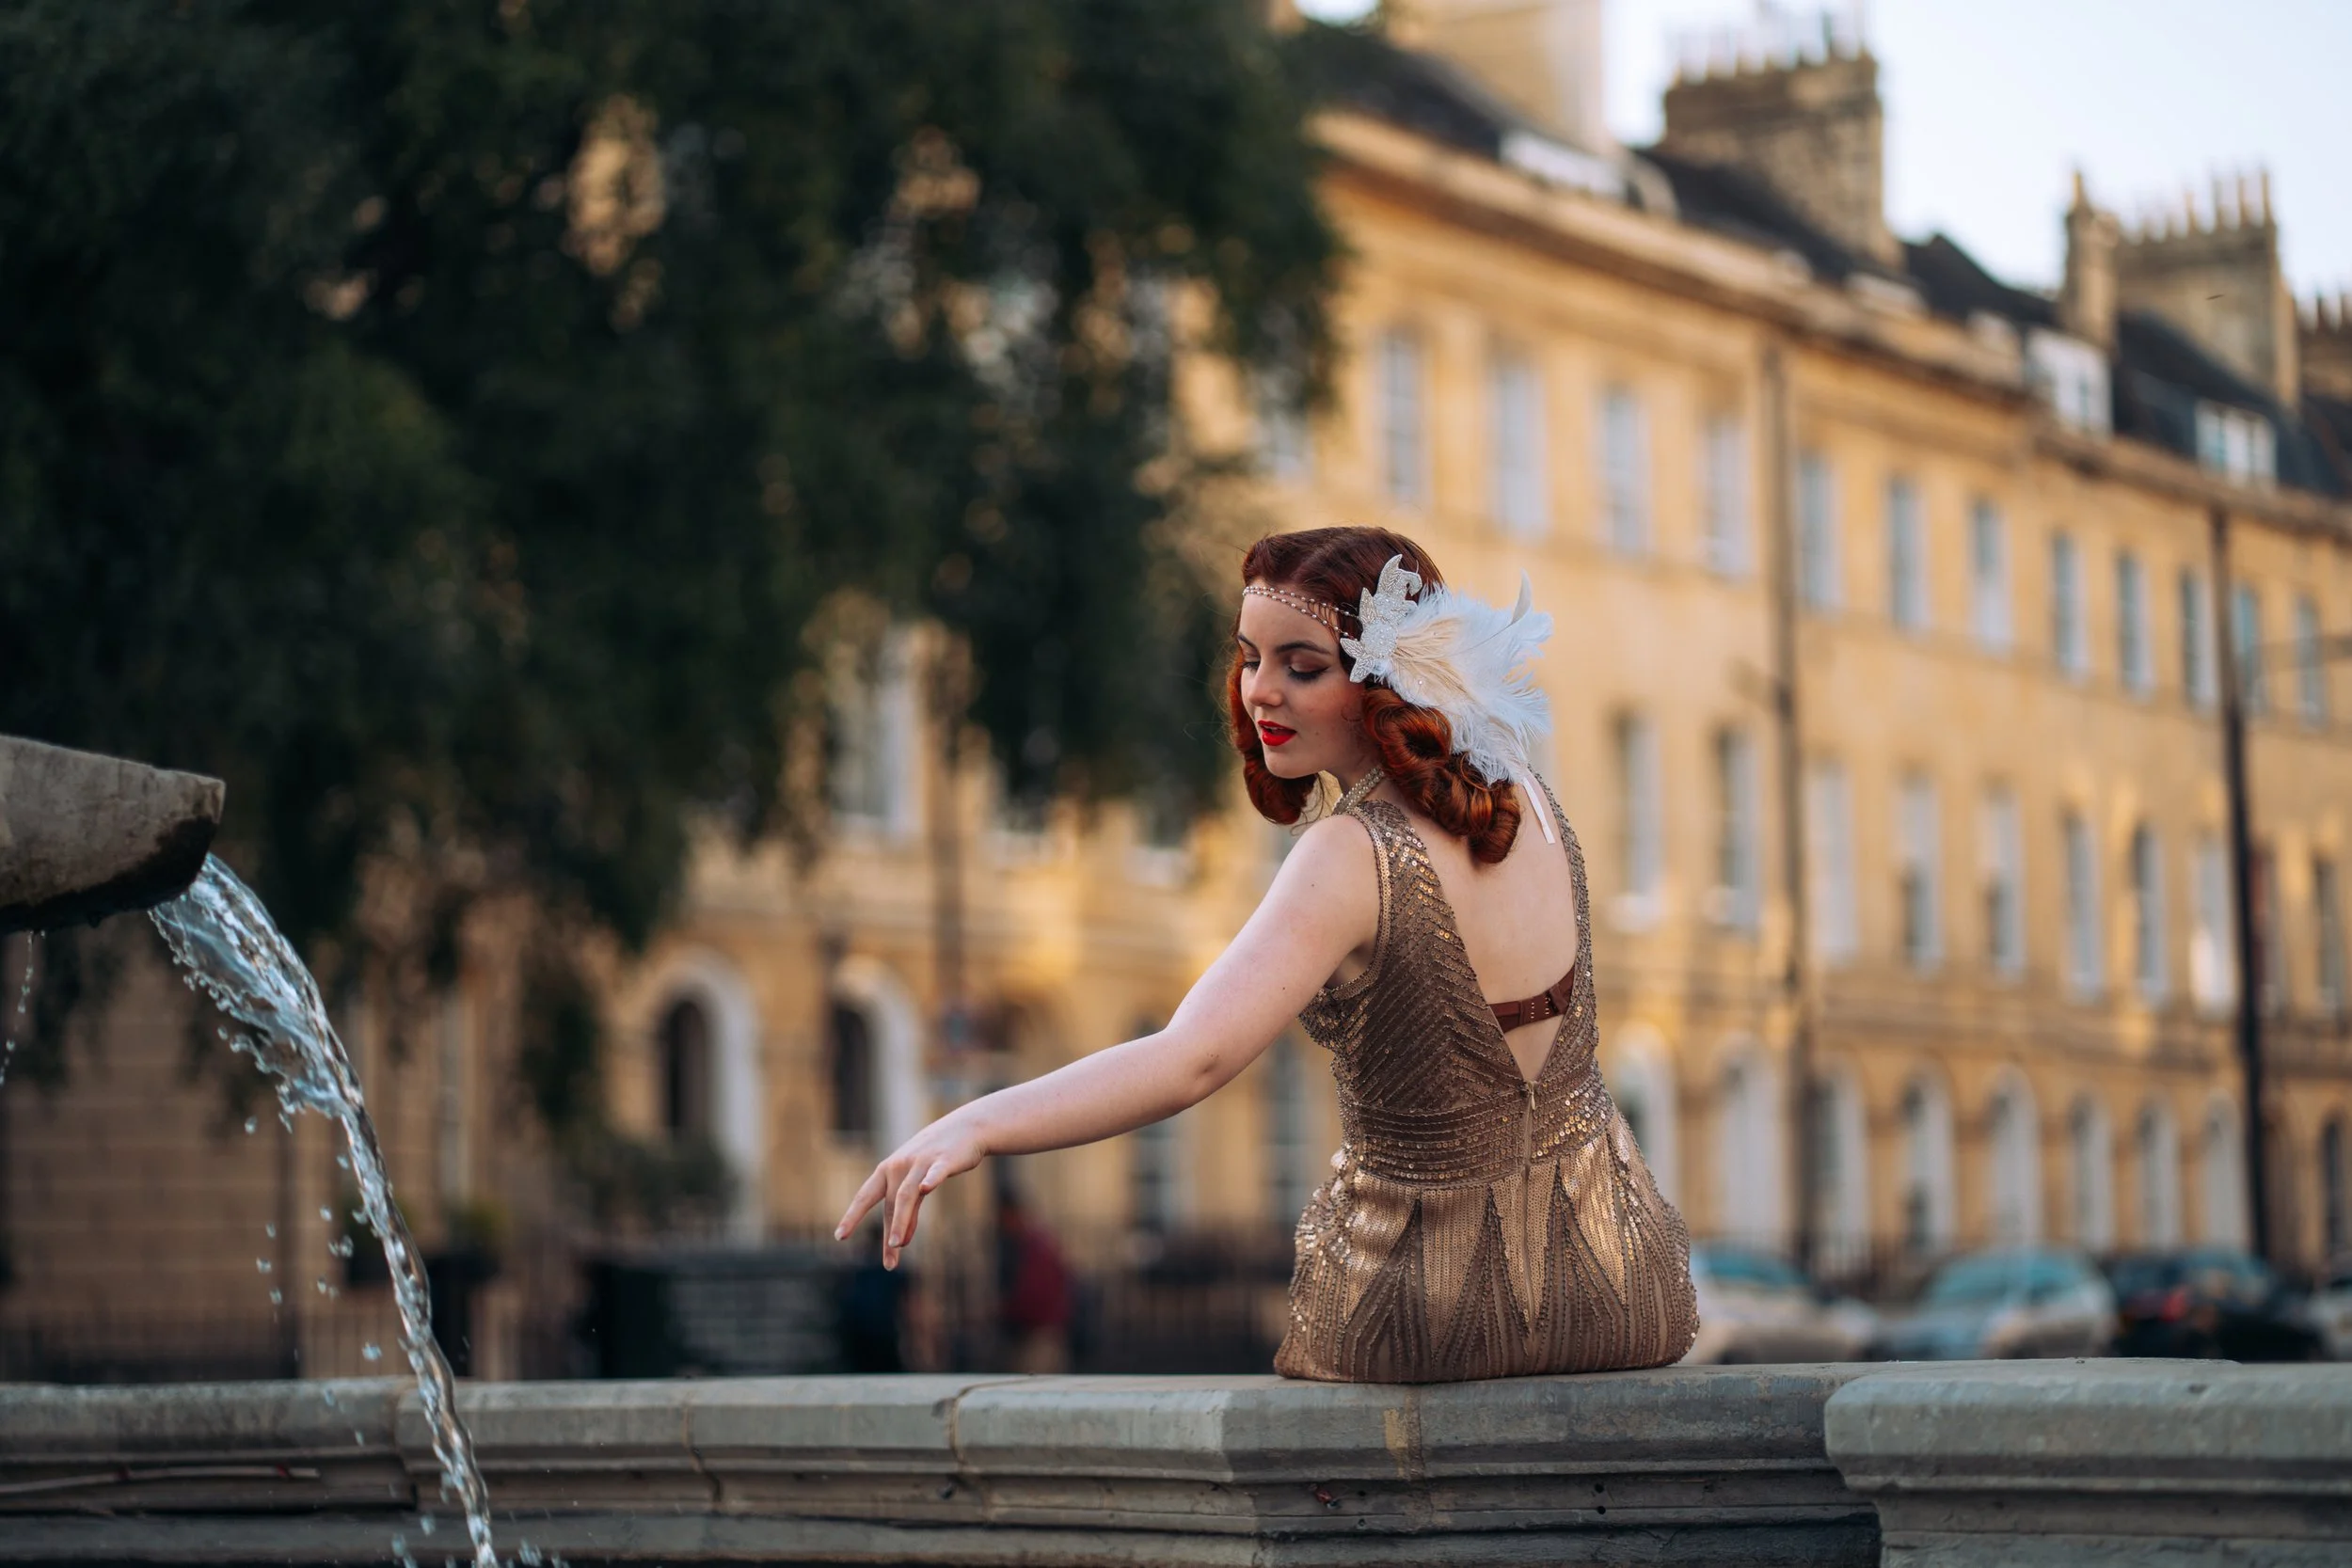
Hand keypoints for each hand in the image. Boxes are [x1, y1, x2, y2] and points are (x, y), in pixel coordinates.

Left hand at [834, 1112, 985, 1267]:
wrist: (966, 1128)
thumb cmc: (935, 1158)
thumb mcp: (917, 1185)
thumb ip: (908, 1211)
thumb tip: (899, 1241)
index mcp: (888, 1170)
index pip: (865, 1196)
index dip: (852, 1216)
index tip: (839, 1237)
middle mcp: (900, 1166)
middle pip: (890, 1202)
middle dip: (888, 1231)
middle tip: (888, 1262)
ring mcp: (922, 1162)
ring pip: (908, 1194)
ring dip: (901, 1220)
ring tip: (897, 1244)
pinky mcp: (945, 1160)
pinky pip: (936, 1172)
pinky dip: (930, 1180)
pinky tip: (925, 1188)